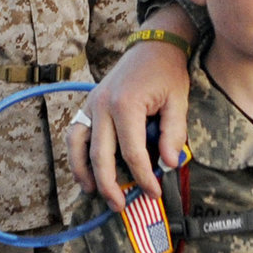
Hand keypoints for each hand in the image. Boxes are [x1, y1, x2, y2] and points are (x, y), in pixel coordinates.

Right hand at [72, 37, 190, 207]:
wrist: (152, 46)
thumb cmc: (167, 73)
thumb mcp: (178, 101)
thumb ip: (173, 134)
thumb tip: (169, 165)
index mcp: (126, 105)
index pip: (133, 153)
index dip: (143, 177)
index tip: (154, 193)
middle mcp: (102, 105)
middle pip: (100, 156)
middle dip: (110, 185)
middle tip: (119, 206)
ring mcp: (91, 105)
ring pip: (78, 146)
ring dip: (83, 172)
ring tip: (94, 192)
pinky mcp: (88, 105)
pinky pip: (75, 134)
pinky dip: (76, 154)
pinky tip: (85, 171)